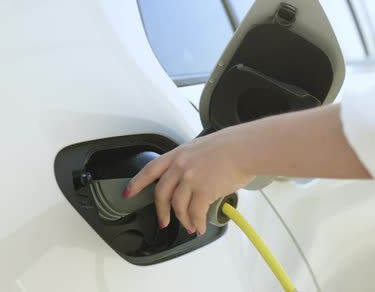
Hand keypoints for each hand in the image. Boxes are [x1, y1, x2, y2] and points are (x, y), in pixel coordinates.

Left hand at [123, 125, 255, 235]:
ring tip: (190, 226)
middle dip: (161, 211)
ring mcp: (190, 178)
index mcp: (178, 154)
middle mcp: (180, 166)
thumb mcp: (201, 148)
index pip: (150, 169)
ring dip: (183, 220)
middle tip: (163, 221)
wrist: (245, 149)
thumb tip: (190, 180)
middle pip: (161, 193)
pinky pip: (195, 213)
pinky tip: (200, 226)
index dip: (136, 183)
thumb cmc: (231, 147)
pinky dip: (197, 223)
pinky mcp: (203, 190)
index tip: (128, 192)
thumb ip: (190, 162)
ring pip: (178, 206)